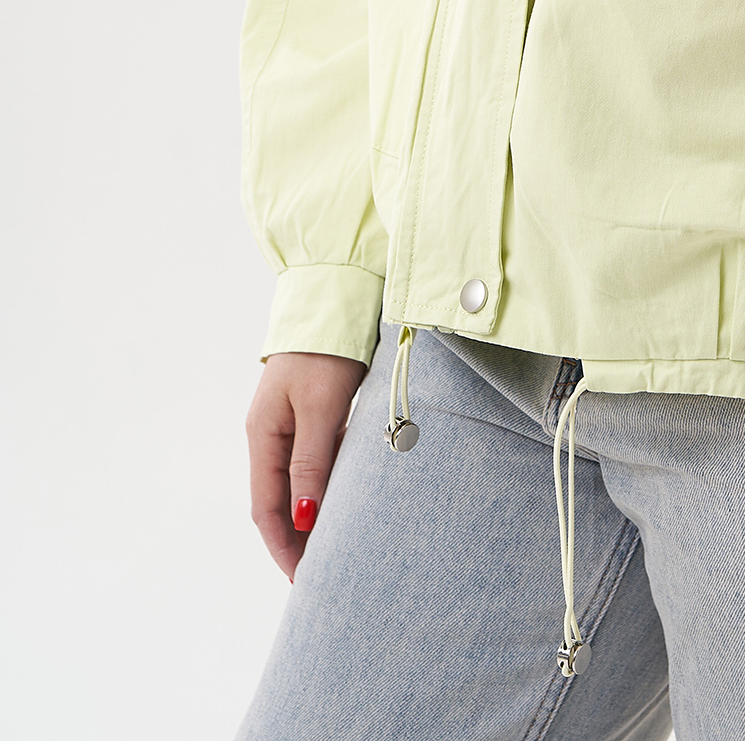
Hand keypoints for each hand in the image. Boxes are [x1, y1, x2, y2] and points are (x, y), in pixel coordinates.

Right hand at [246, 350, 366, 579]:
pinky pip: (315, 459)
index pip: (266, 509)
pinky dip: (326, 484)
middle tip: (322, 574)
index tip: (304, 581)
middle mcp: (270, 434)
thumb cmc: (325, 352)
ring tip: (336, 546)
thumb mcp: (318, 409)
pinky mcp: (311, 412)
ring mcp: (289, 422)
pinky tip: (345, 497)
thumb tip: (302, 519)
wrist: (335, 298)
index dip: (283, 548)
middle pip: (277, 501)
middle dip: (295, 540)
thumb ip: (310, 463)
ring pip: (298, 482)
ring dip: (312, 513)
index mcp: (263, 437)